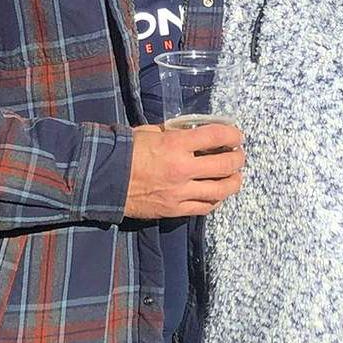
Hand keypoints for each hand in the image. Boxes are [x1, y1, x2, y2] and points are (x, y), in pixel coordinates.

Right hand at [122, 123, 244, 219]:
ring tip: (235, 176)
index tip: (236, 135)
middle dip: (238, 159)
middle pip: (225, 165)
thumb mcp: (149, 132)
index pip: (216, 136)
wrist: (104, 180)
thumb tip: (190, 133)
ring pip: (220, 190)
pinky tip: (217, 194)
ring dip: (233, 182)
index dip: (232, 134)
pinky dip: (216, 200)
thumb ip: (172, 133)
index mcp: (176, 145)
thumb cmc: (124, 151)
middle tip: (238, 155)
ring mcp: (180, 192)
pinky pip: (204, 207)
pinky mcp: (175, 209)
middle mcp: (183, 169)